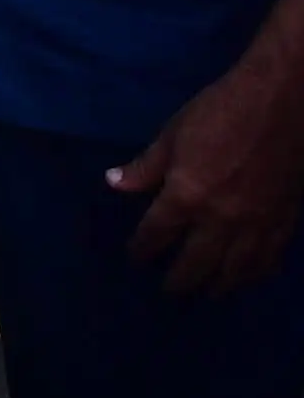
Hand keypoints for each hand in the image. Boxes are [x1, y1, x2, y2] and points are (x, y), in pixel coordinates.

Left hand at [110, 58, 303, 294]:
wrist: (280, 104)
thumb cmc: (219, 112)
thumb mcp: (172, 135)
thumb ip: (145, 167)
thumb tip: (114, 184)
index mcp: (186, 196)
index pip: (157, 234)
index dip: (143, 249)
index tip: (136, 258)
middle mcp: (220, 220)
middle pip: (196, 263)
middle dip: (179, 280)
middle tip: (169, 291)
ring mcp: (255, 225)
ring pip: (235, 271)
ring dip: (218, 286)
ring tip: (207, 293)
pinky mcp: (283, 222)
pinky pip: (268, 261)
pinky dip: (256, 275)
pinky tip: (248, 278)